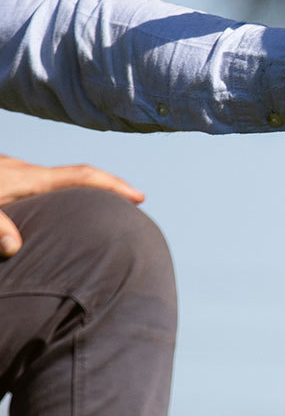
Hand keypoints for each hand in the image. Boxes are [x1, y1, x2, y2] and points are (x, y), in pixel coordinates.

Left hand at [0, 155, 144, 257]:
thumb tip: (15, 247)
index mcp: (28, 178)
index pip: (82, 176)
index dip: (114, 185)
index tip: (139, 197)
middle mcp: (25, 170)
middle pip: (75, 176)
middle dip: (105, 188)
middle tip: (129, 204)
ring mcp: (12, 168)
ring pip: (54, 178)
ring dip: (77, 191)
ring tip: (91, 208)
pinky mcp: (2, 171)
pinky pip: (36, 180)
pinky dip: (53, 192)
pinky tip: (46, 204)